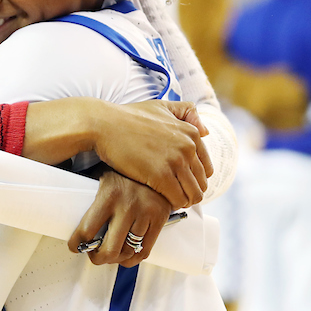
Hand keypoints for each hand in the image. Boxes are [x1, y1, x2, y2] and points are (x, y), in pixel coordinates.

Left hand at [68, 169, 172, 267]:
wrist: (155, 159)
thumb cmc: (122, 170)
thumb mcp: (102, 175)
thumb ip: (89, 195)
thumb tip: (67, 212)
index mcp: (109, 194)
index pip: (87, 230)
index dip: (77, 244)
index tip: (75, 246)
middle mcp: (128, 206)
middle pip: (109, 249)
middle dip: (97, 258)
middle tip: (93, 255)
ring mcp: (146, 214)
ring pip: (127, 252)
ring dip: (115, 260)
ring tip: (109, 255)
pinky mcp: (160, 219)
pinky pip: (144, 250)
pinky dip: (132, 258)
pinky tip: (125, 256)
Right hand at [92, 100, 210, 208]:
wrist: (104, 125)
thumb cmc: (128, 117)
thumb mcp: (161, 106)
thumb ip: (186, 112)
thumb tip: (206, 130)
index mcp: (191, 132)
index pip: (206, 167)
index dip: (194, 178)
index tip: (180, 183)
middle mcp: (188, 146)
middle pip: (201, 183)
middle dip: (189, 191)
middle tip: (173, 194)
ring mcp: (175, 161)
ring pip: (194, 194)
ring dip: (183, 200)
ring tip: (168, 200)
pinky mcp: (161, 175)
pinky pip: (178, 200)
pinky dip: (173, 205)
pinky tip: (160, 201)